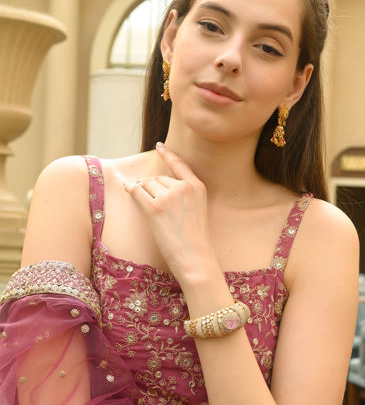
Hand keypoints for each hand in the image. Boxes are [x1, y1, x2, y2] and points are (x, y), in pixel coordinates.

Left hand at [123, 143, 217, 283]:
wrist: (196, 259)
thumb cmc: (194, 241)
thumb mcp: (197, 211)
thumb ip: (183, 196)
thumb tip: (153, 184)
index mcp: (197, 187)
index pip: (180, 165)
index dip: (168, 155)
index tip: (160, 146)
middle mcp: (184, 188)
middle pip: (157, 178)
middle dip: (150, 187)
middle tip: (152, 205)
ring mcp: (169, 197)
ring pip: (146, 185)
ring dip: (141, 193)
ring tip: (149, 210)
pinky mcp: (155, 208)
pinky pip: (136, 192)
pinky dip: (130, 190)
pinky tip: (126, 189)